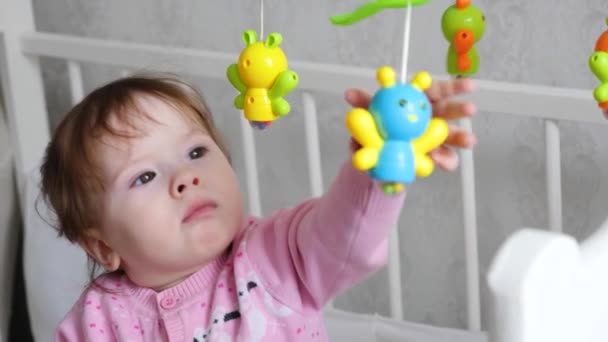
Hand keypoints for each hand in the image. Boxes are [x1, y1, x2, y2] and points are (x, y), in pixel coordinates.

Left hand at [344, 77, 476, 171]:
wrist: (378, 152)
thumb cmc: (379, 126)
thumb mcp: (372, 114)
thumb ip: (364, 103)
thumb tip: (349, 94)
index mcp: (421, 102)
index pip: (441, 90)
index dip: (455, 87)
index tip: (470, 86)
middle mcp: (432, 118)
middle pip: (451, 112)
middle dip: (461, 110)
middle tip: (470, 110)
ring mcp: (435, 138)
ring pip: (453, 136)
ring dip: (462, 137)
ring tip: (469, 141)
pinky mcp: (435, 157)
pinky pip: (445, 159)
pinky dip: (444, 160)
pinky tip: (438, 160)